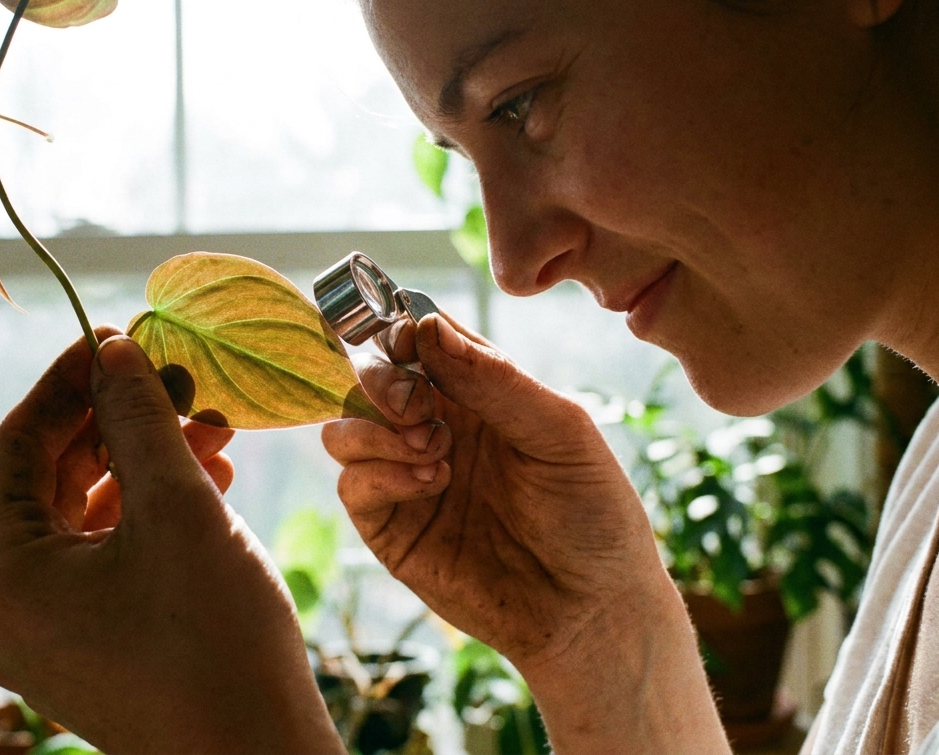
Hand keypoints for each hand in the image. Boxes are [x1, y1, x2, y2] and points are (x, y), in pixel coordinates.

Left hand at [0, 330, 343, 753]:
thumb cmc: (212, 641)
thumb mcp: (176, 509)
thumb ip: (138, 422)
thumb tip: (113, 352)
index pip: (16, 445)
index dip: (67, 382)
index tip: (114, 337)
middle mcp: (6, 609)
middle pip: (50, 483)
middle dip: (119, 425)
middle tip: (177, 380)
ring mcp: (47, 638)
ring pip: (85, 522)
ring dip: (144, 468)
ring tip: (211, 429)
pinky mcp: (90, 654)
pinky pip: (105, 563)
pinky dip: (149, 519)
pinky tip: (210, 485)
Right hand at [322, 314, 726, 753]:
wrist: (594, 610)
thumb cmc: (593, 514)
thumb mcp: (560, 432)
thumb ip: (495, 379)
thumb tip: (425, 327)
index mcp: (478, 391)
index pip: (418, 337)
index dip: (399, 327)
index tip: (407, 337)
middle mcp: (434, 426)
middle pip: (368, 377)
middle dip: (379, 378)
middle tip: (416, 403)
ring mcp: (407, 477)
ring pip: (344, 428)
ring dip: (376, 427)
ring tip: (434, 449)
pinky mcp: (392, 529)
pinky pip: (352, 484)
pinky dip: (379, 473)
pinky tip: (431, 482)